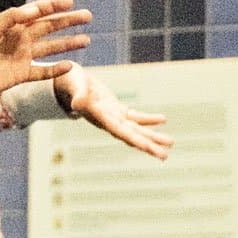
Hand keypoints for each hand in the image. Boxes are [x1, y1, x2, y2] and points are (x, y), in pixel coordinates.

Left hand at [0, 0, 90, 100]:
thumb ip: (13, 17)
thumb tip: (35, 10)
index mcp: (13, 25)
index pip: (38, 12)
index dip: (53, 6)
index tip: (70, 2)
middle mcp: (21, 38)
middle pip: (50, 27)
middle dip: (68, 21)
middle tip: (87, 16)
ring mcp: (23, 56)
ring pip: (51, 48)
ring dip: (68, 44)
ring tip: (86, 40)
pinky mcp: (22, 74)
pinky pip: (43, 72)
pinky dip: (56, 70)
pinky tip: (69, 65)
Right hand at [55, 67, 172, 158]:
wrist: (67, 81)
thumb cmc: (69, 81)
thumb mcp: (74, 85)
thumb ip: (77, 95)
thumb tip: (76, 105)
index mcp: (99, 117)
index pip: (118, 131)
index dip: (133, 138)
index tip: (147, 148)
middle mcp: (107, 121)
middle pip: (130, 136)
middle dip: (147, 145)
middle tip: (164, 156)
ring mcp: (112, 116)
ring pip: (135, 129)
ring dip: (152, 136)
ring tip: (170, 143)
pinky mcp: (116, 109)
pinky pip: (134, 116)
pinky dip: (148, 119)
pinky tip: (163, 120)